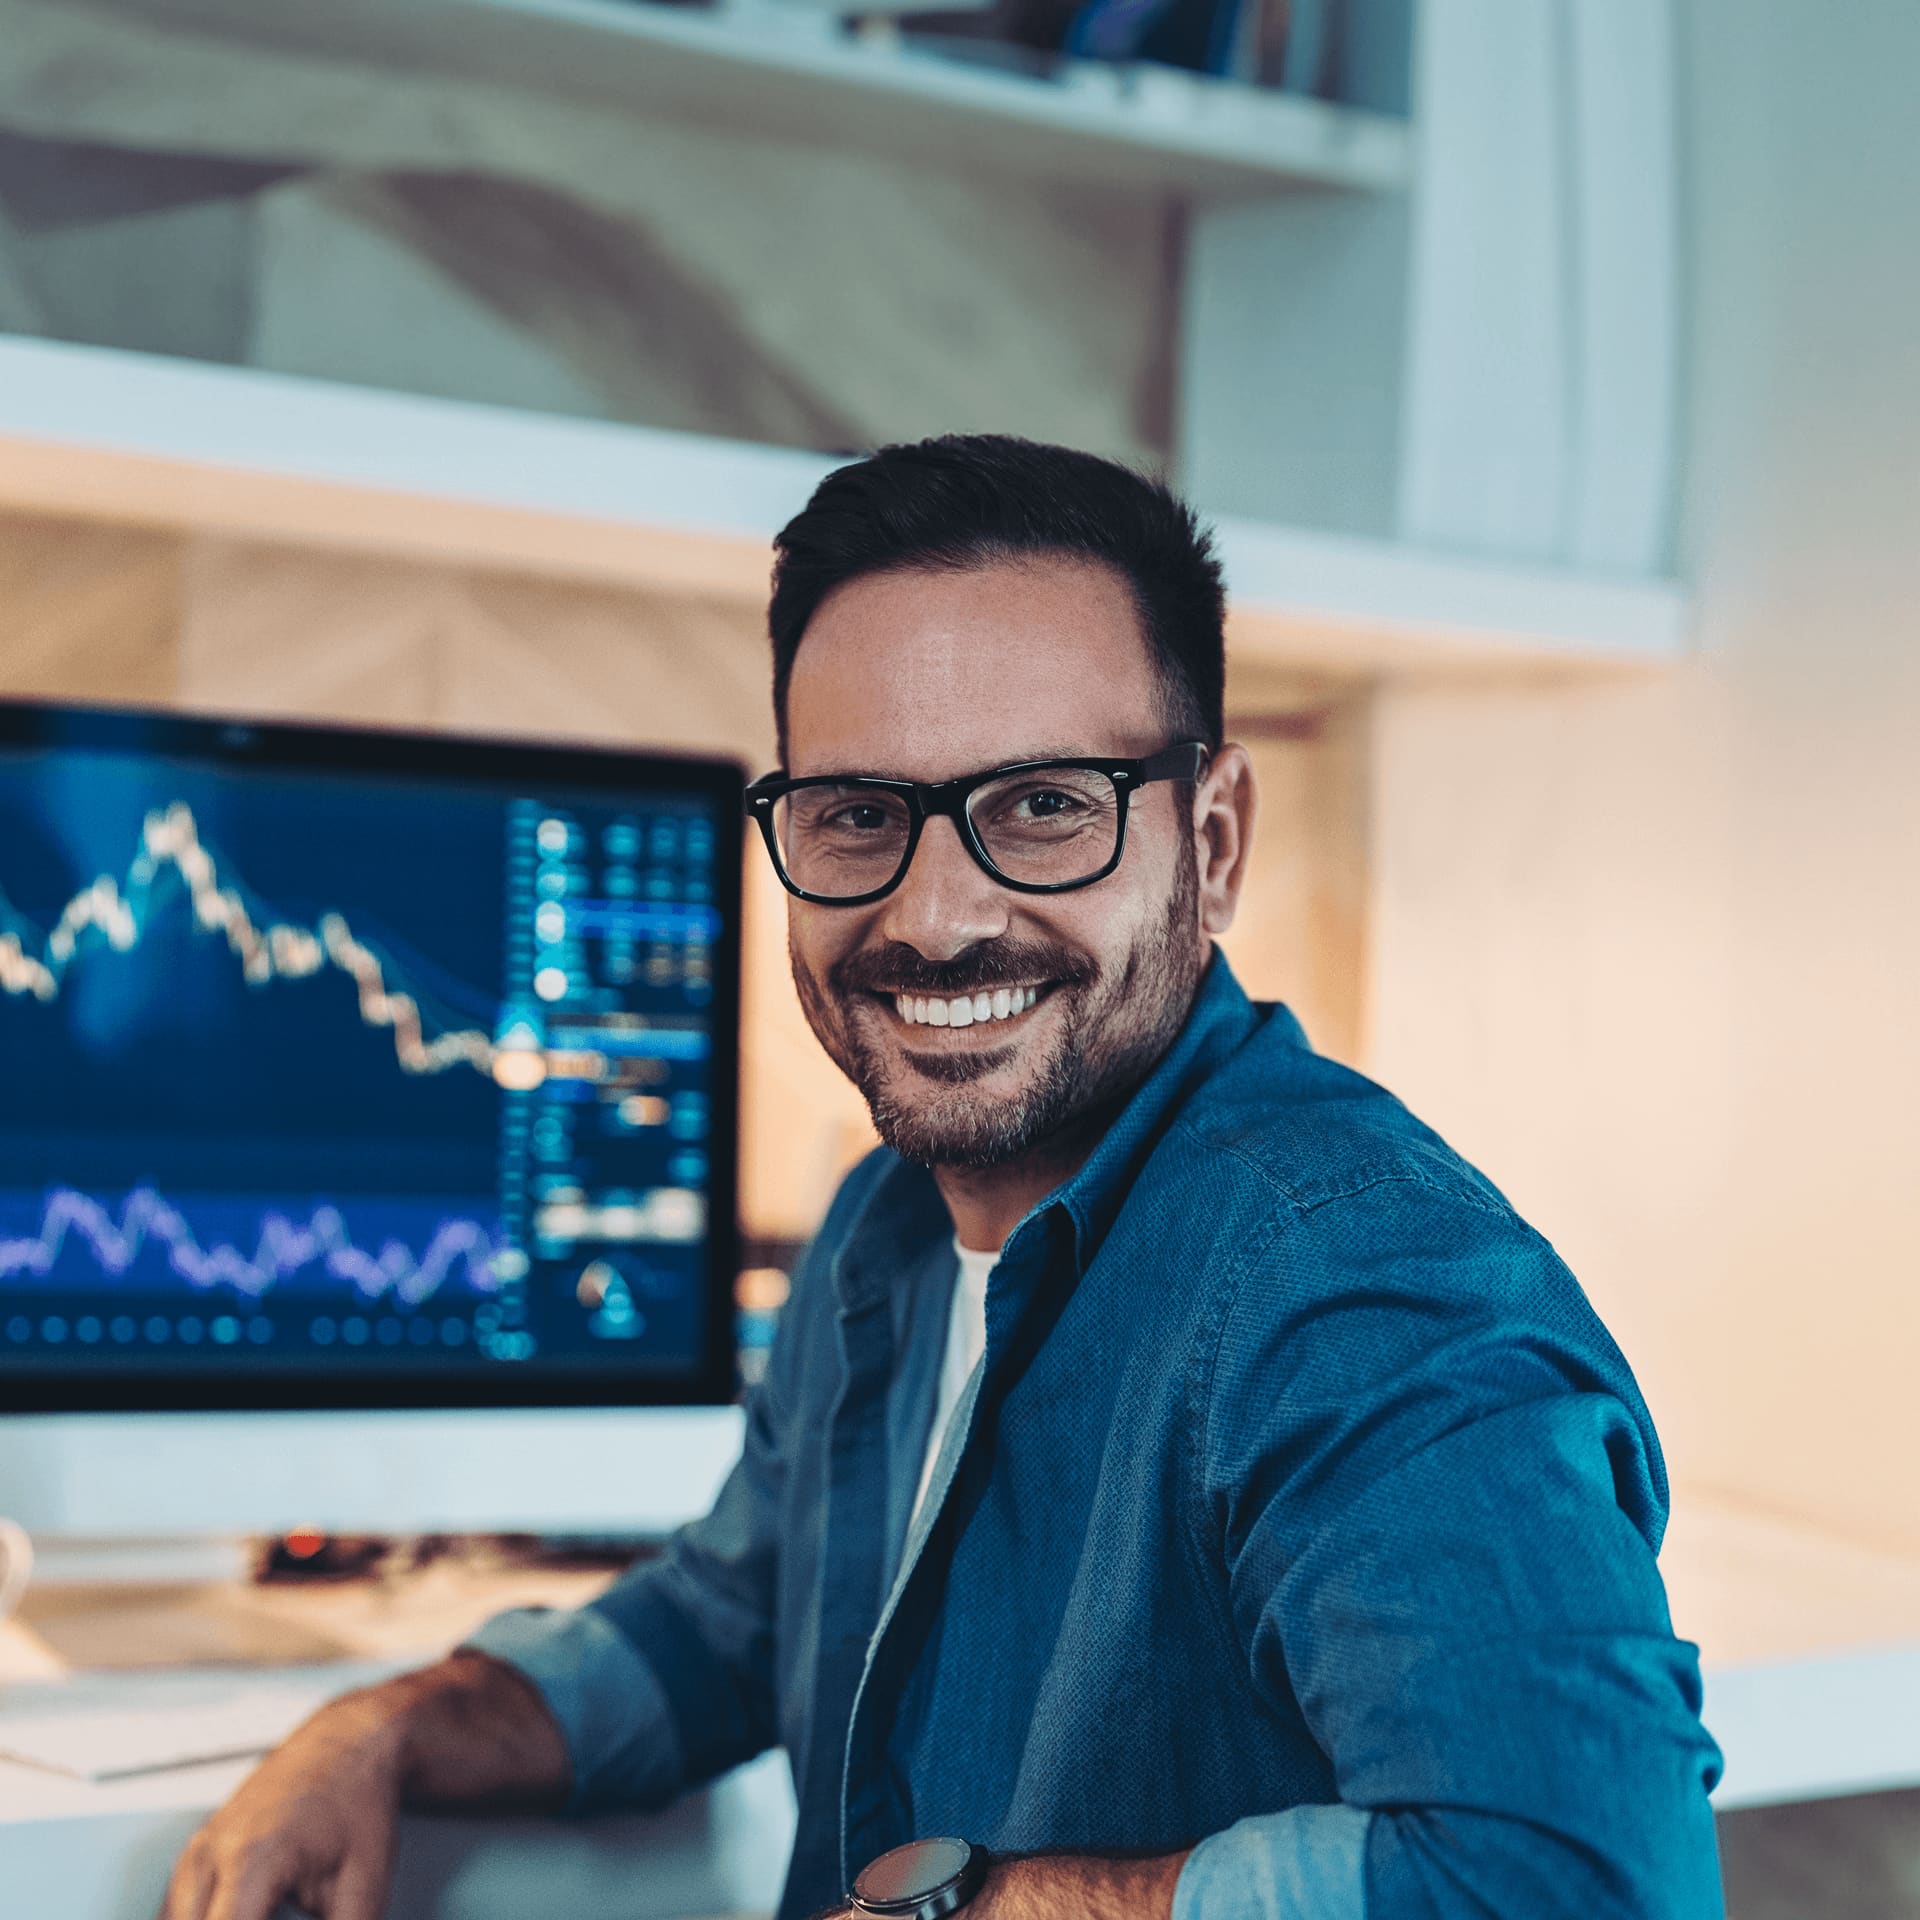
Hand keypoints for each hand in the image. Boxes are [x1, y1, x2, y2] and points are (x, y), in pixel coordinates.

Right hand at [159, 1651, 569, 1919]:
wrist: (365, 1730)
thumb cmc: (368, 1800)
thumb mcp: (366, 1880)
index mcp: (251, 1871)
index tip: (309, 1918)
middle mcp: (212, 1861)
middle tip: (316, 1902)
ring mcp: (200, 1854)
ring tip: (305, 1896)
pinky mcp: (200, 1853)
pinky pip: (186, 1914)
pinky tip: (267, 1910)